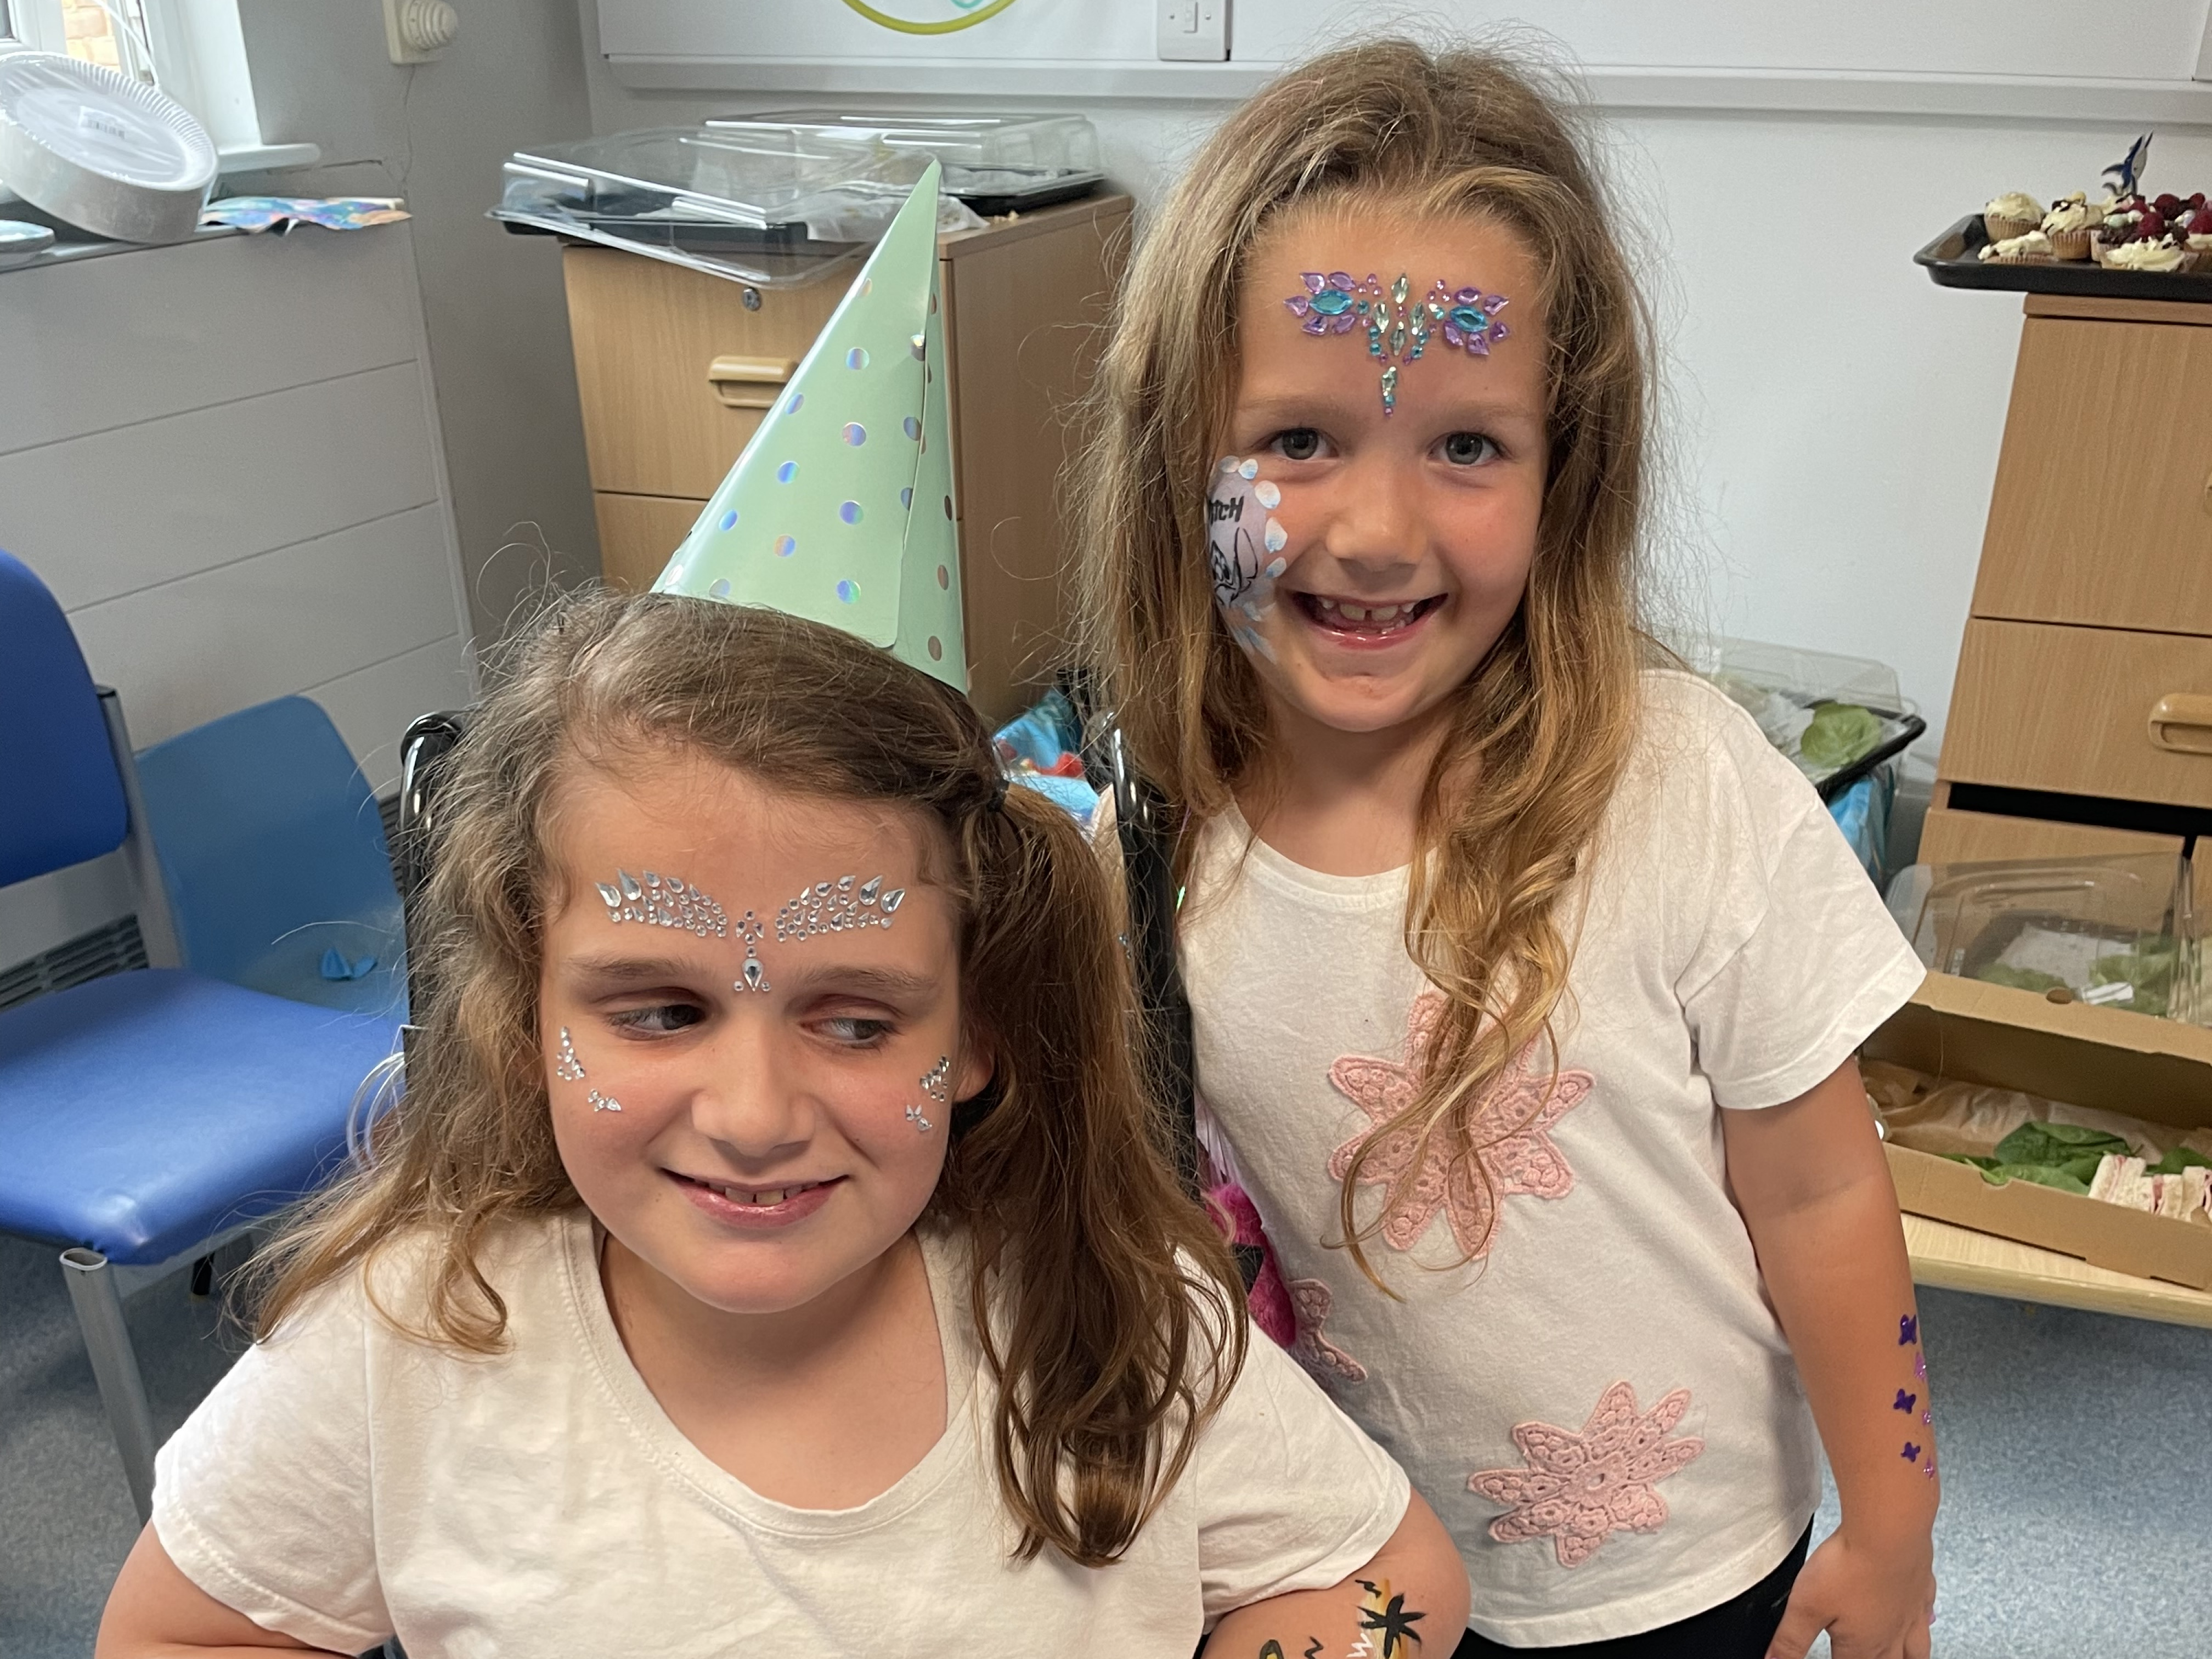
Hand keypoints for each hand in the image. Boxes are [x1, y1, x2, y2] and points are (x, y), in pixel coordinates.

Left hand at [1766, 1526, 1933, 1658]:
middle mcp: (1891, 1636)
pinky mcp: (1922, 1588)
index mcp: (1862, 1647)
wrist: (1888, 1533)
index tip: (1837, 1656)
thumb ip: (1790, 1640)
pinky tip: (1925, 1617)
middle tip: (1868, 1657)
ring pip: (1916, 1651)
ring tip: (1903, 1658)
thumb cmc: (1848, 1567)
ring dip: (1908, 1658)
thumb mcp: (1805, 1606)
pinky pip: (1926, 1614)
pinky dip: (1924, 1622)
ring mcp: (1911, 1614)